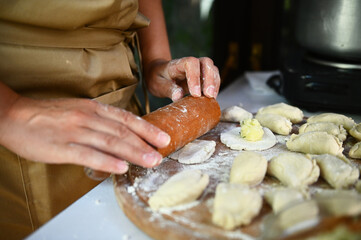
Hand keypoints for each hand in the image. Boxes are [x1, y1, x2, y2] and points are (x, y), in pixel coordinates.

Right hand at [0, 96, 169, 173]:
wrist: (15, 116)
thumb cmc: (49, 115)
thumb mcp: (78, 110)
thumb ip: (100, 120)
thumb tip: (121, 132)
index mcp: (93, 109)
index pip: (126, 119)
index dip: (146, 129)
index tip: (163, 138)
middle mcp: (88, 118)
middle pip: (122, 131)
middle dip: (145, 143)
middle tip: (162, 153)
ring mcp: (75, 132)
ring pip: (110, 142)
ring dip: (133, 152)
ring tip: (150, 161)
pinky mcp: (62, 147)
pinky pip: (88, 154)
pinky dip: (106, 161)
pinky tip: (121, 167)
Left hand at [144, 57, 220, 100]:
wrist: (159, 74)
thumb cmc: (158, 78)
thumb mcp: (157, 84)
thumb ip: (168, 89)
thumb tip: (178, 96)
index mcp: (178, 64)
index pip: (190, 63)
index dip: (195, 77)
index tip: (195, 93)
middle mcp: (191, 63)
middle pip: (206, 62)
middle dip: (210, 79)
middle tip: (209, 95)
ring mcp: (198, 68)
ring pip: (213, 69)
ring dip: (215, 83)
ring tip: (212, 98)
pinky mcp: (203, 76)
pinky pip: (214, 77)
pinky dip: (216, 87)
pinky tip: (212, 98)